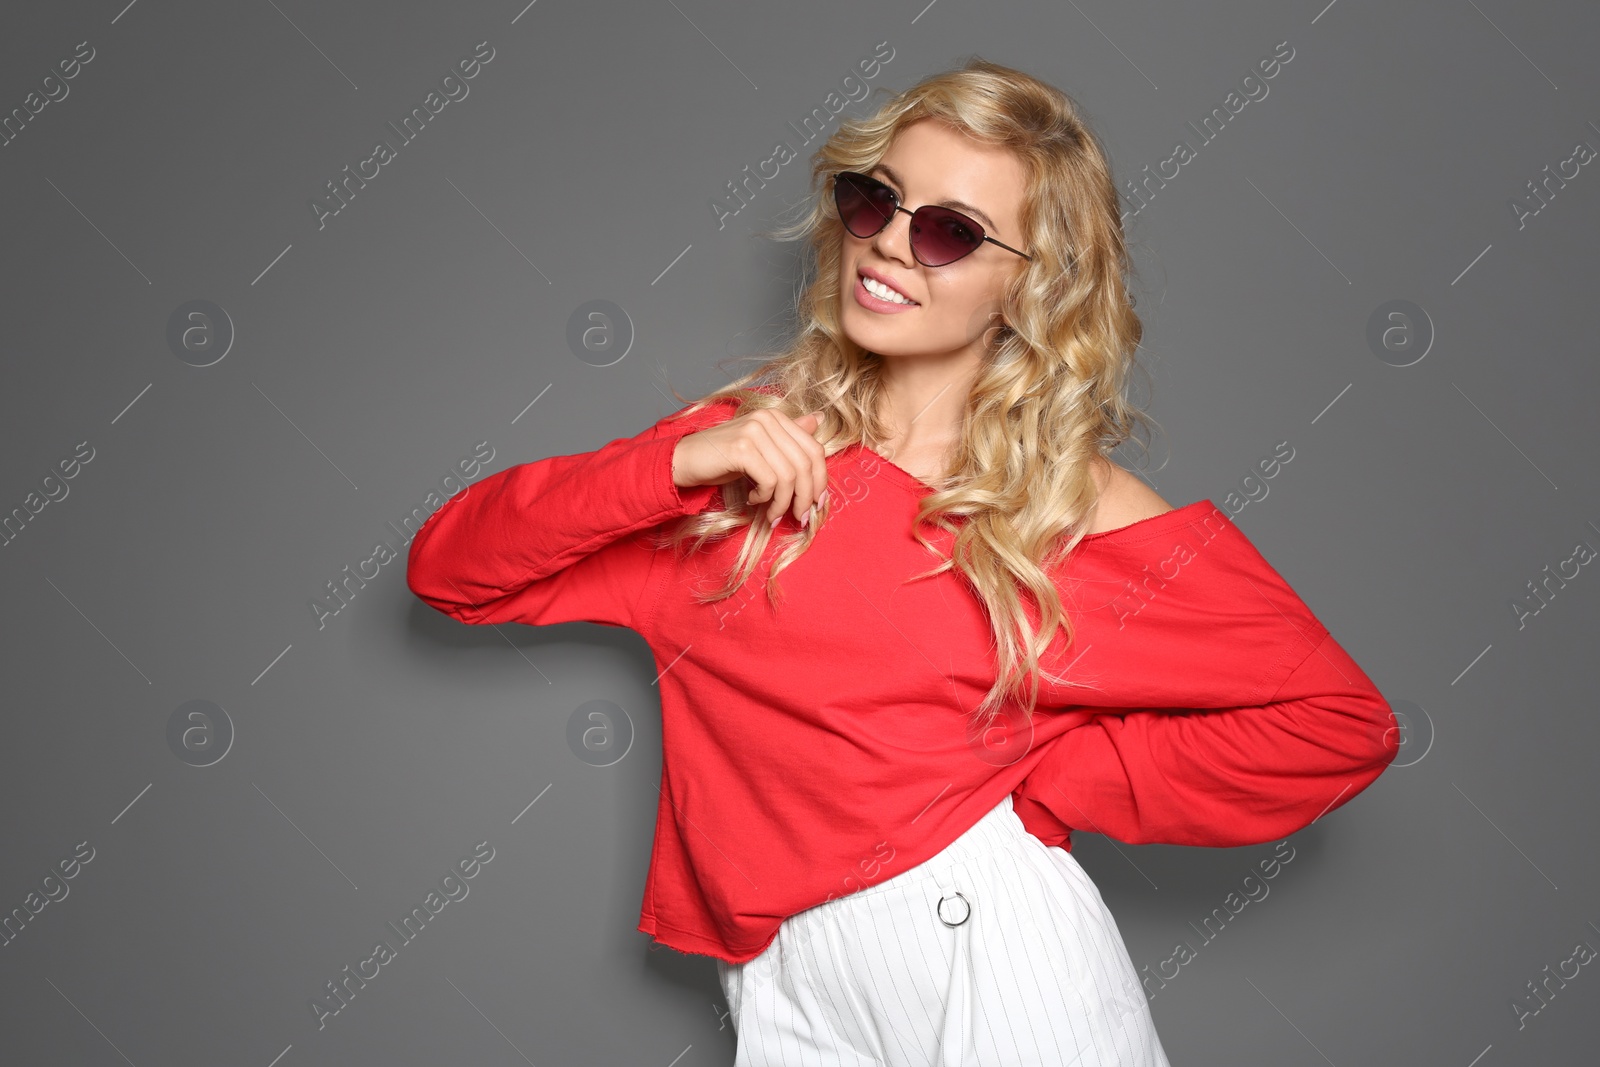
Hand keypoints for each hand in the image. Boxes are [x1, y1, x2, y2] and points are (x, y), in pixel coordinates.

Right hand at [672, 408, 827, 525]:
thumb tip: (820, 419)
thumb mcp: (760, 449)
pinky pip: (769, 481)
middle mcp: (767, 419)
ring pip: (789, 476)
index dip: (821, 480)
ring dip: (783, 503)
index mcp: (776, 417)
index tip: (817, 504)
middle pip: (806, 463)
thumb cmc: (723, 459)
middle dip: (806, 497)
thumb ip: (788, 436)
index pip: (814, 449)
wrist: (683, 460)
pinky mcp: (742, 448)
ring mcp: (754, 431)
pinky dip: (764, 498)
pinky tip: (752, 500)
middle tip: (800, 518)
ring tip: (771, 515)